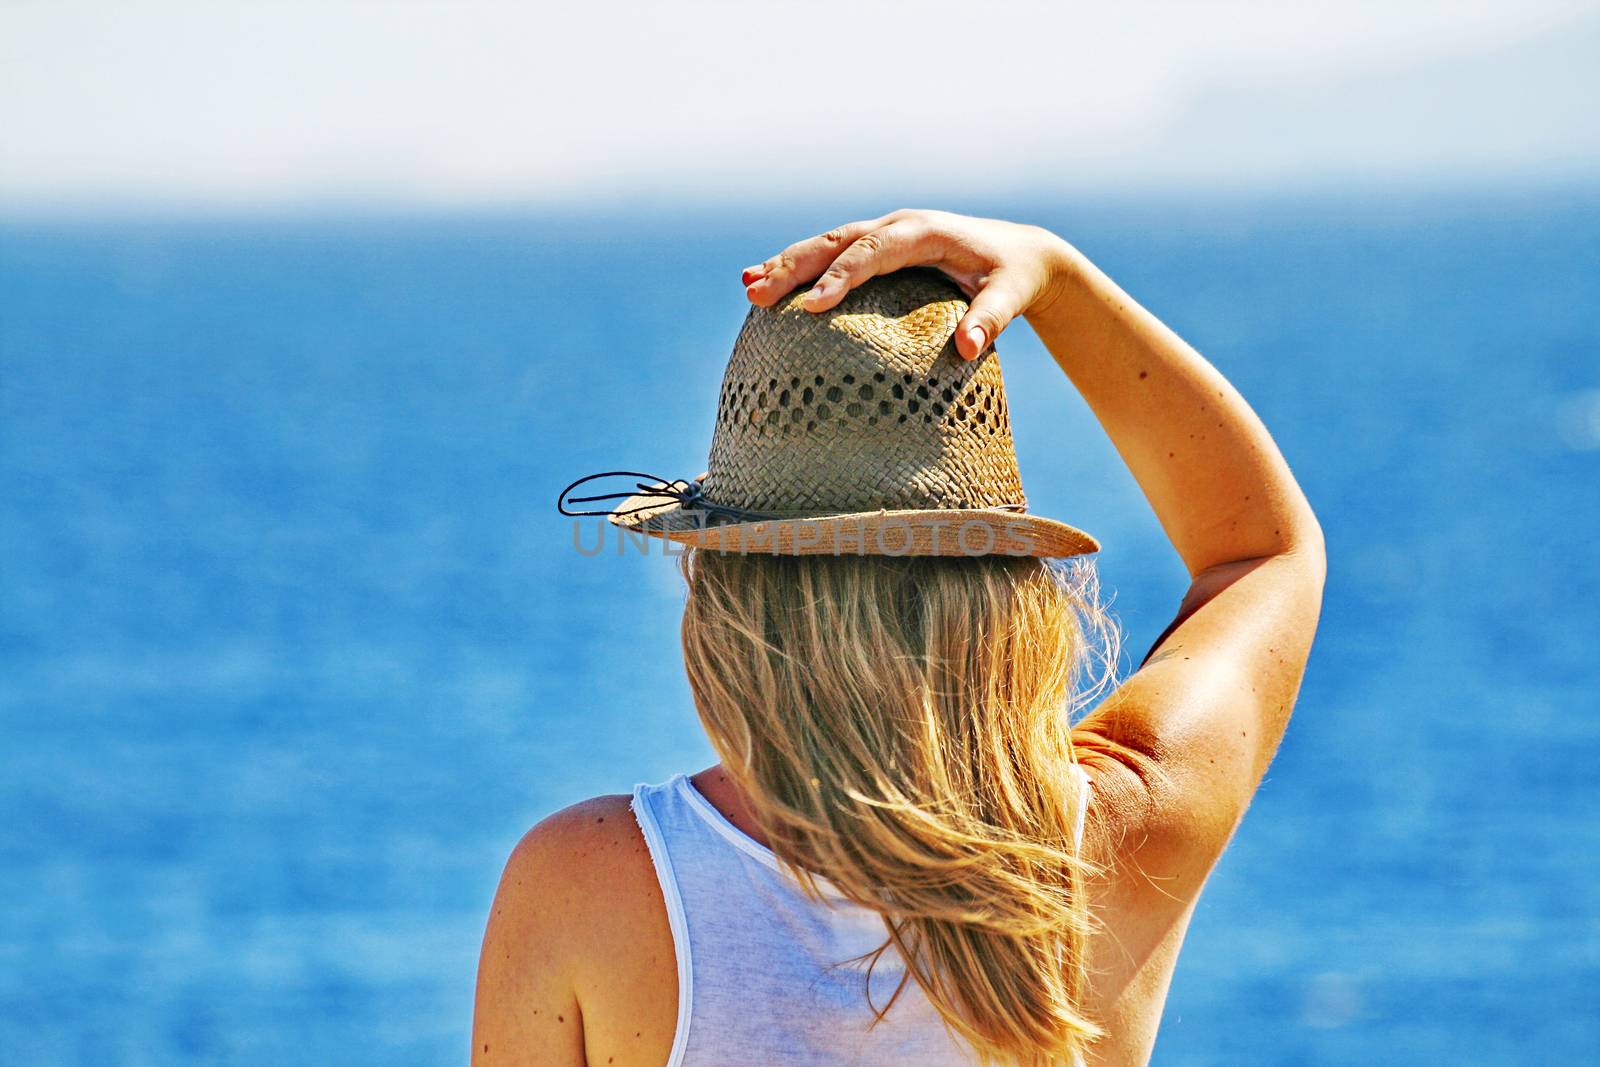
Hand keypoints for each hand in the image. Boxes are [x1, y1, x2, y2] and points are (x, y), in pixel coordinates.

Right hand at [740, 209, 1074, 360]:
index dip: (841, 277)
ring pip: (825, 244)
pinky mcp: (876, 247)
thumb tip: (968, 348)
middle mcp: (897, 226)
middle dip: (795, 267)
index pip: (874, 252)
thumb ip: (991, 320)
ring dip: (786, 264)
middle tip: (756, 295)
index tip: (812, 305)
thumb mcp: (1011, 296)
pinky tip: (760, 280)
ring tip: (747, 287)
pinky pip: (831, 254)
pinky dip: (797, 266)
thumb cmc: (1014, 277)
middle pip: (837, 243)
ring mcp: (883, 233)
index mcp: (925, 232)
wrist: (1021, 252)